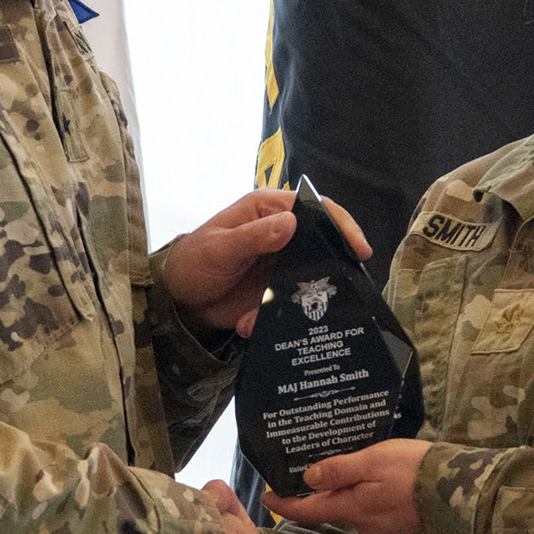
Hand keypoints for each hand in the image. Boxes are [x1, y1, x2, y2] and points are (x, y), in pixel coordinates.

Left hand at [161, 190, 369, 334]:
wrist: (176, 302)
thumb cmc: (192, 262)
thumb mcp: (220, 248)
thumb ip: (254, 236)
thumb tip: (292, 222)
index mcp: (267, 210)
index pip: (313, 208)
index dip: (339, 224)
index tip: (358, 249)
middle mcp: (279, 234)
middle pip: (320, 244)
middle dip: (329, 269)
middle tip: (342, 292)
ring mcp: (279, 264)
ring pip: (308, 278)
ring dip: (300, 300)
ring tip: (283, 315)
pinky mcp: (275, 291)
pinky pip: (290, 303)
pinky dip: (274, 317)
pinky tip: (249, 325)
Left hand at [265, 439, 431, 533]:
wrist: (461, 492)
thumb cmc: (414, 471)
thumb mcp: (373, 460)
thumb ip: (339, 470)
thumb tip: (306, 480)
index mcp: (352, 509)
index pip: (308, 512)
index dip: (284, 505)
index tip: (264, 497)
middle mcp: (363, 526)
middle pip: (333, 509)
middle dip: (323, 493)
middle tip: (316, 466)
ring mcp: (383, 530)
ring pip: (356, 509)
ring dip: (350, 493)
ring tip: (354, 466)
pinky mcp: (400, 527)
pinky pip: (375, 511)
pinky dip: (370, 496)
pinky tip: (381, 481)